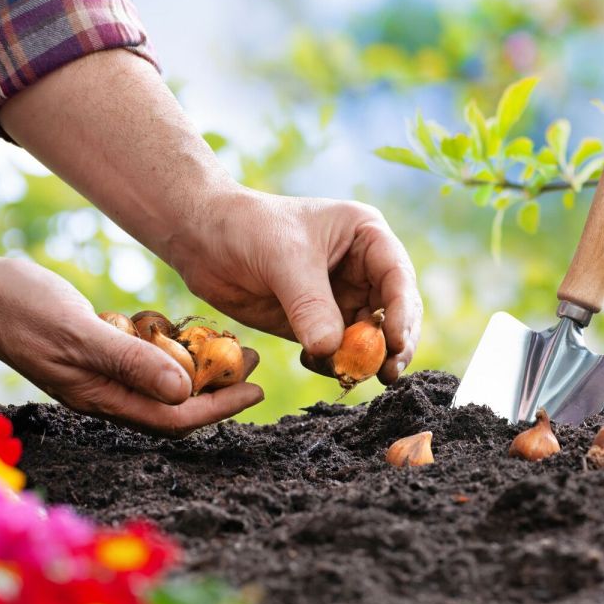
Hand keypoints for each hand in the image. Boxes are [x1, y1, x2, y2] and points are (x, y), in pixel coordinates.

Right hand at [0, 257, 263, 436]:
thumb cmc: (21, 308)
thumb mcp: (80, 332)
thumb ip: (130, 362)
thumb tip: (184, 392)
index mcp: (101, 399)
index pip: (174, 419)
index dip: (220, 409)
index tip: (257, 390)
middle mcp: (104, 394)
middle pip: (174, 405)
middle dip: (219, 388)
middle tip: (255, 359)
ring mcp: (99, 374)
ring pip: (162, 383)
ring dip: (200, 368)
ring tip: (232, 345)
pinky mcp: (95, 352)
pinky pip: (143, 360)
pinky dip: (170, 349)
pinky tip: (185, 331)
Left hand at [166, 188, 422, 383]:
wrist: (200, 238)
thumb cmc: (247, 228)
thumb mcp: (284, 260)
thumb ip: (310, 306)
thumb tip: (332, 351)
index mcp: (366, 237)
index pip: (397, 278)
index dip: (402, 312)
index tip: (397, 344)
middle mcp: (362, 268)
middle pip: (393, 313)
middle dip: (392, 344)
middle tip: (386, 374)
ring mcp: (340, 297)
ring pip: (369, 337)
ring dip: (363, 359)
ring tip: (348, 375)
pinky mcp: (316, 322)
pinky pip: (337, 351)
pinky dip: (333, 364)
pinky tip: (315, 364)